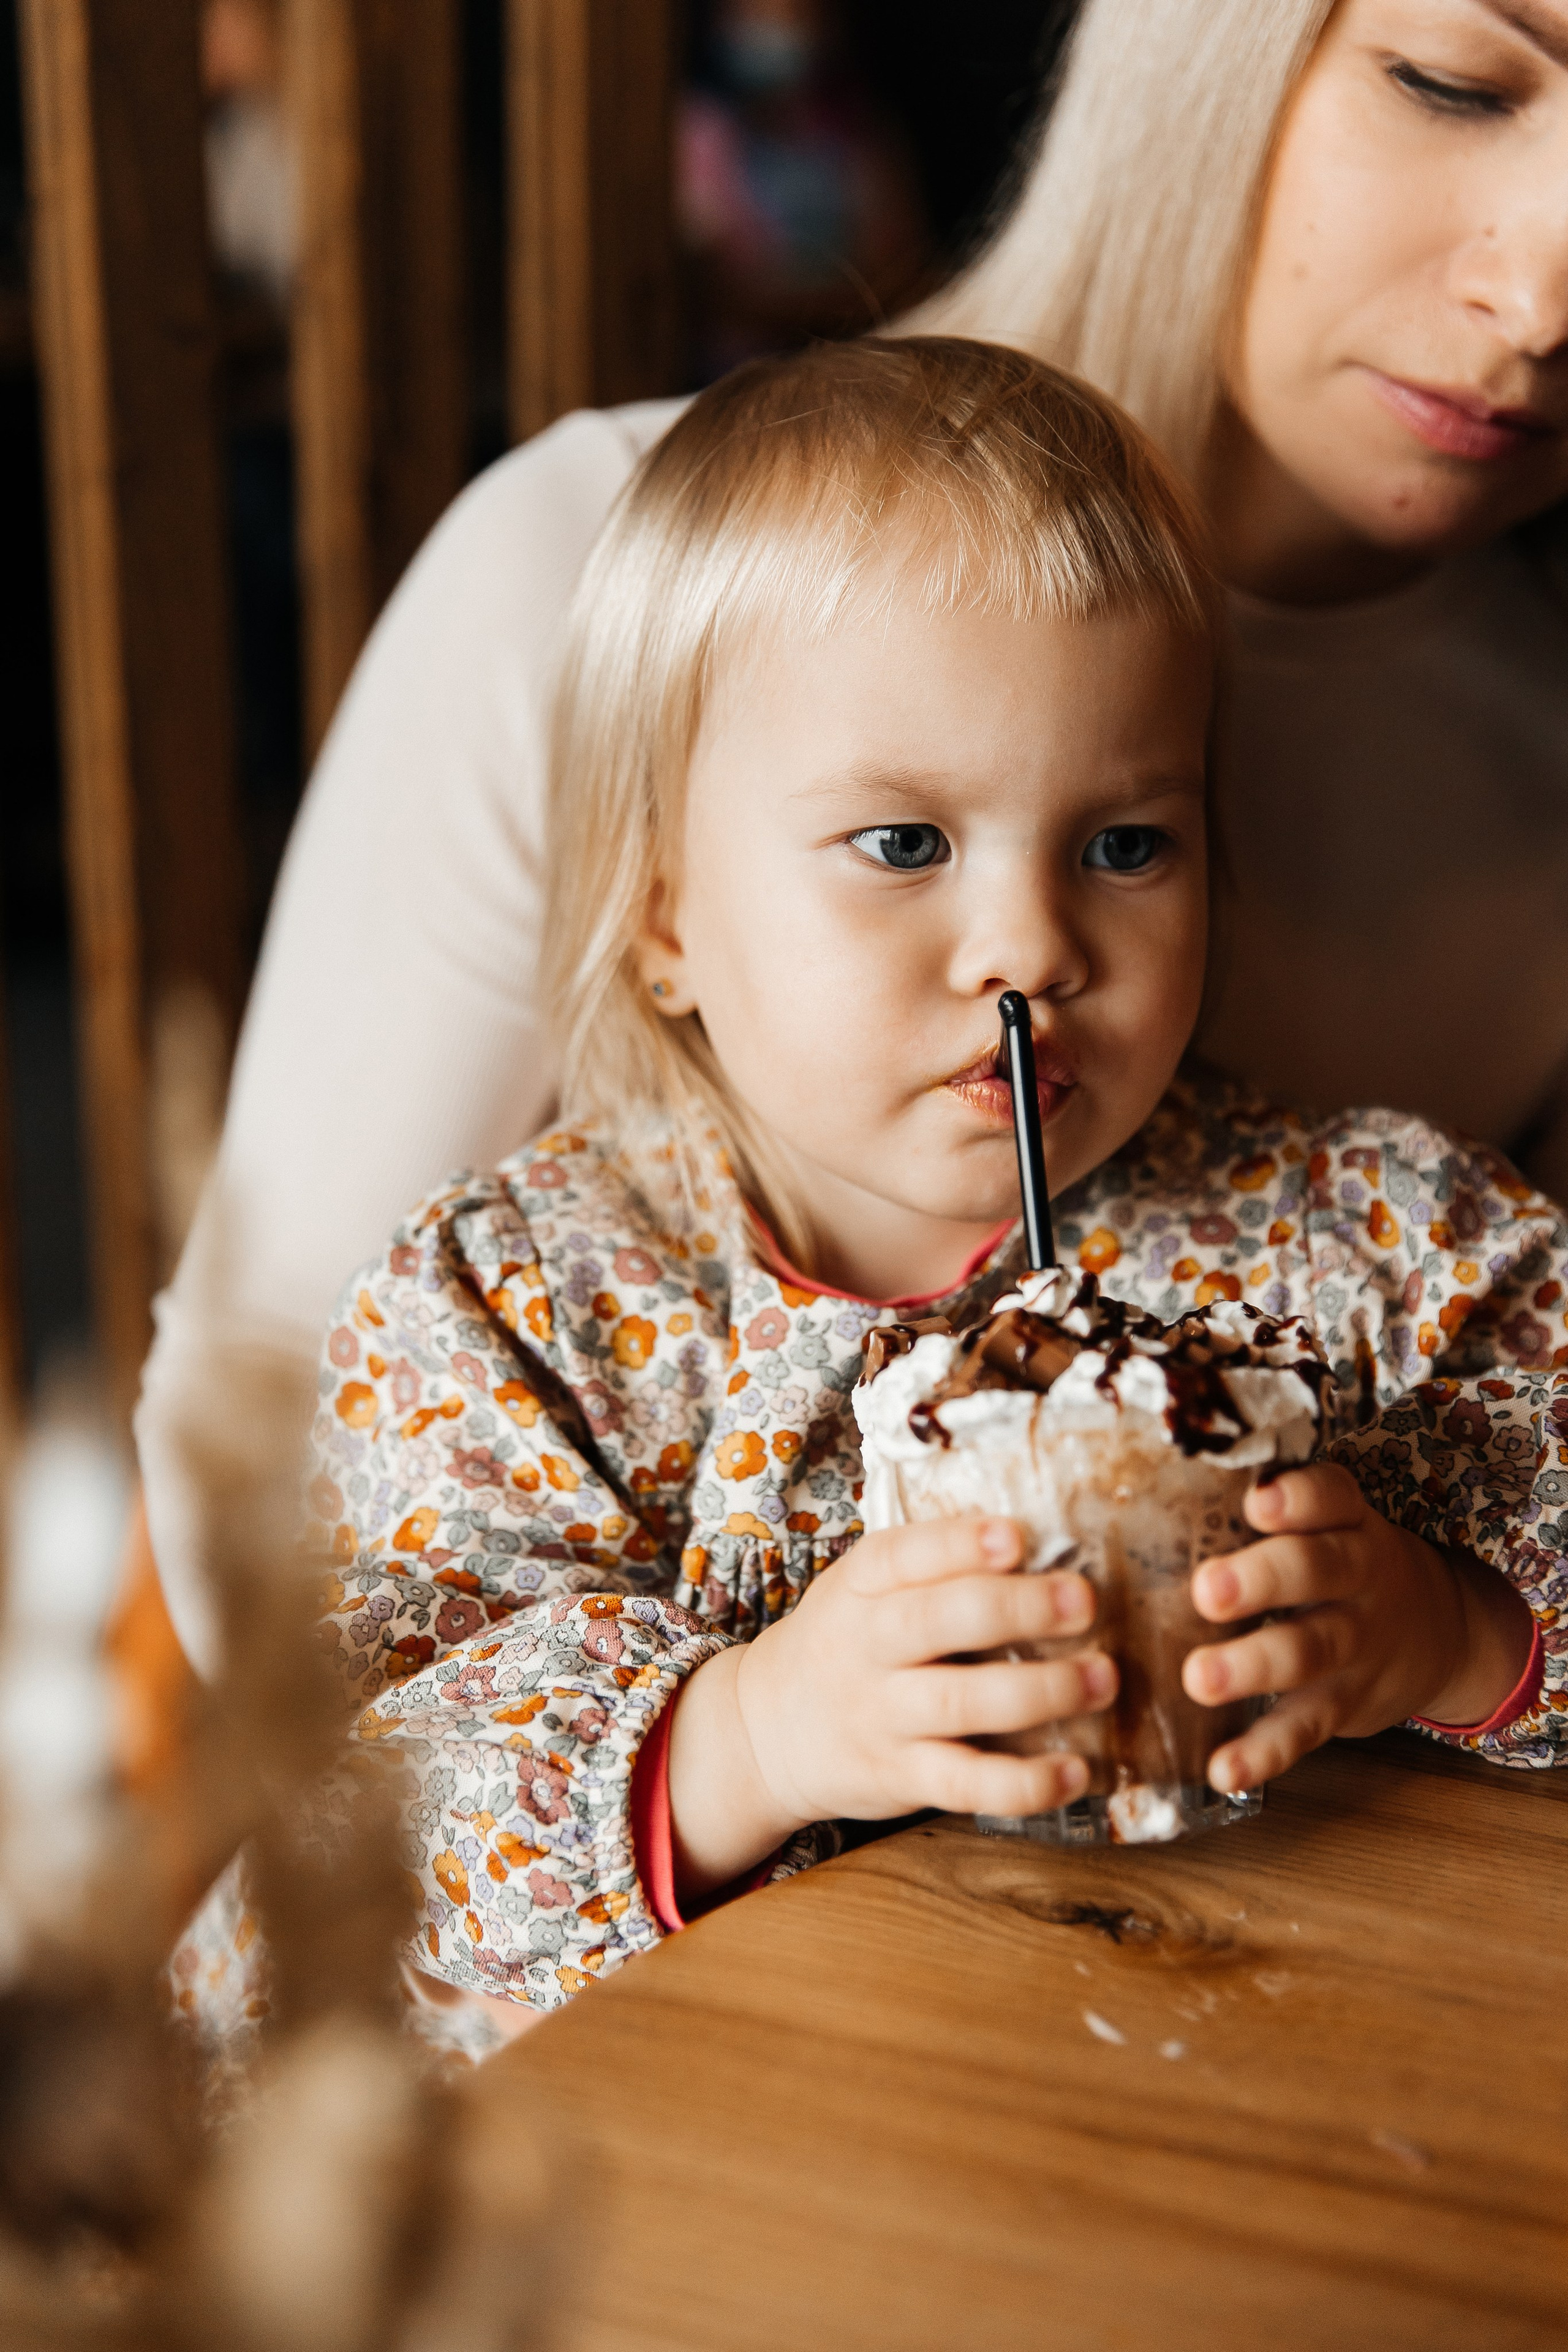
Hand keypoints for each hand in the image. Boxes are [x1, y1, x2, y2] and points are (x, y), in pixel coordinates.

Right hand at [666, 1516, 1114, 1899]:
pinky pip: (965, 1784)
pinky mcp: (900, 1777)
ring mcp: (881, 1714)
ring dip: (1041, 1691)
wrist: (767, 1730)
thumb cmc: (846, 1643)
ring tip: (1103, 1678)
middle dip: (1017, 1608)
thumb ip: (932, 1567)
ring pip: (961, 1702)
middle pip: (937, 1620)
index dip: (960, 1544)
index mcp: (860, 1584)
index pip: (904, 1554)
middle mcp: (866, 1645)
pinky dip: (1024, 1783)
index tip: (1016, 1536)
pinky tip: (1074, 1771)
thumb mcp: (863, 1588)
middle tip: (1085, 1601)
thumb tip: (1046, 1533)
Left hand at [1184, 1462, 1534, 1796]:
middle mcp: (1357, 1576)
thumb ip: (1268, 1502)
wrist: (1439, 1633)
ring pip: (1306, 1651)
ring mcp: (1353, 1644)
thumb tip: (1144, 1484)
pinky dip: (1264, 1753)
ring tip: (1198, 1679)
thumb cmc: (1341, 1562)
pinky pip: (1303, 1728)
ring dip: (1252, 1666)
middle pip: (1316, 1570)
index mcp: (1346, 1520)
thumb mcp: (1330, 1522)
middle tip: (1206, 1590)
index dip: (1299, 1498)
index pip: (1331, 1496)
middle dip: (1261, 1580)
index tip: (1258, 1501)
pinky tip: (1223, 1769)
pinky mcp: (1341, 1704)